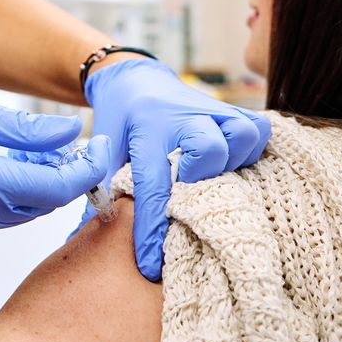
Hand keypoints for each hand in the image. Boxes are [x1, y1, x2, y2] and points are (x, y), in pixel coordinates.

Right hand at [0, 71, 108, 239]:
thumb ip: (24, 128)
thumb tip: (71, 133)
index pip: (50, 187)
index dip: (84, 169)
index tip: (102, 147)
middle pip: (39, 206)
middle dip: (66, 177)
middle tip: (80, 144)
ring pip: (18, 214)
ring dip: (40, 185)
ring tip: (45, 147)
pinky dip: (12, 192)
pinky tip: (14, 161)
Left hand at [85, 58, 270, 279]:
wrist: (134, 78)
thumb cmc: (119, 120)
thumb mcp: (103, 149)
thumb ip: (99, 191)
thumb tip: (83, 238)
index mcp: (146, 127)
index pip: (152, 183)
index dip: (152, 227)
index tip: (150, 264)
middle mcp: (183, 115)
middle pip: (210, 149)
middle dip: (201, 181)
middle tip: (187, 196)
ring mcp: (211, 109)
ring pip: (242, 135)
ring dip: (234, 162)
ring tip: (215, 177)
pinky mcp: (231, 109)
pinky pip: (258, 128)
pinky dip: (251, 149)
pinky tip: (234, 163)